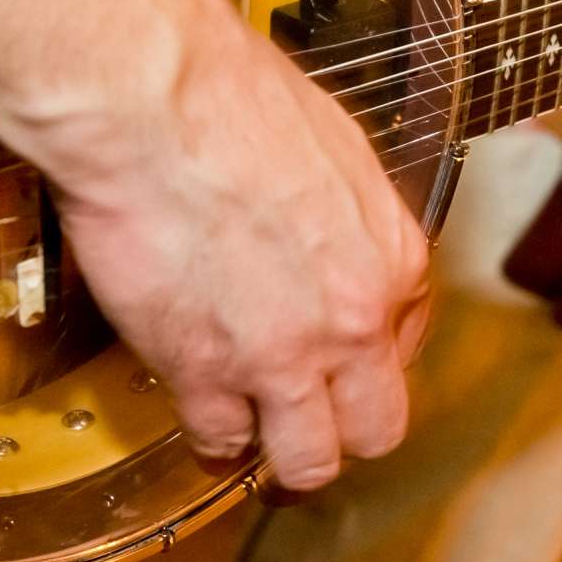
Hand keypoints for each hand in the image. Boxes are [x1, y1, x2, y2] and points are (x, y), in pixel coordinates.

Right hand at [39, 15, 430, 492]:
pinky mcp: (206, 372)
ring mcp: (282, 357)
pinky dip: (210, 437)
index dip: (368, 355)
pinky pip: (220, 440)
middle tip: (313, 418)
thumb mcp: (329, 146)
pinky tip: (199, 414)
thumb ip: (341, 212)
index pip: (407, 343)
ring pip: (309, 463)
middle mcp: (353, 319)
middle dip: (345, 428)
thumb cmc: (229, 98)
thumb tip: (322, 227)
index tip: (342, 356)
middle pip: (377, 426)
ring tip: (258, 439)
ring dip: (284, 456)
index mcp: (392, 256)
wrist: (154, 102)